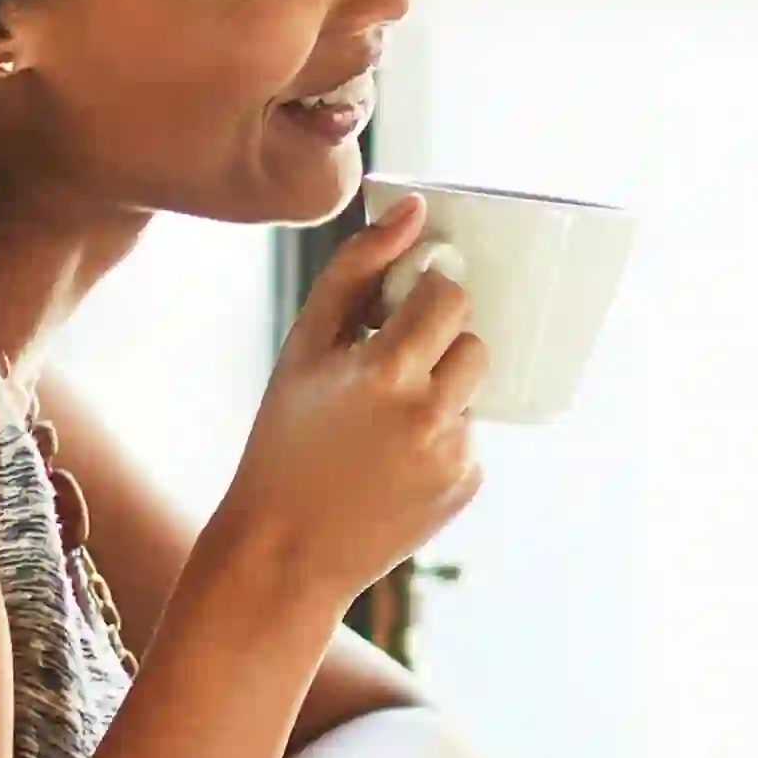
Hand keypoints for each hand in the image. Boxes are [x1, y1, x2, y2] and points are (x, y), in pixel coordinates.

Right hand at [205, 195, 489, 611]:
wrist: (285, 550)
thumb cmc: (284, 438)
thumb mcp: (304, 348)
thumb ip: (357, 268)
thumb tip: (415, 208)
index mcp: (386, 370)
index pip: (448, 297)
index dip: (425, 298)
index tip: (401, 310)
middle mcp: (429, 414)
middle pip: (473, 342)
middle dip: (439, 346)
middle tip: (390, 369)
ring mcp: (455, 454)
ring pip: (472, 389)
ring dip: (442, 390)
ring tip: (385, 421)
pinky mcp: (468, 484)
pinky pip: (471, 434)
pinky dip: (440, 437)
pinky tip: (392, 461)